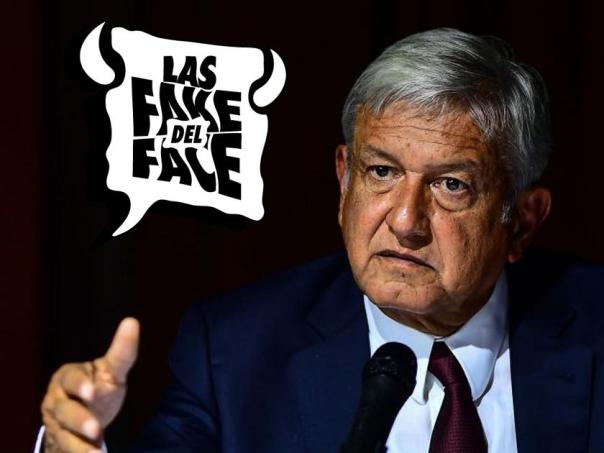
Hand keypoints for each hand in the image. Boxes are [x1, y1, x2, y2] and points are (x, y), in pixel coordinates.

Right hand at [41, 318, 139, 452]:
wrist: (83, 417)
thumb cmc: (98, 388)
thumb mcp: (111, 371)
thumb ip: (122, 352)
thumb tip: (132, 321)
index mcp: (68, 377)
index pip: (70, 378)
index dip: (79, 385)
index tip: (92, 391)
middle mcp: (57, 400)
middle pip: (65, 410)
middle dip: (80, 420)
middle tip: (95, 430)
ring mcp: (56, 423)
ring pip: (64, 434)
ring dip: (78, 446)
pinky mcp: (60, 441)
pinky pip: (67, 449)